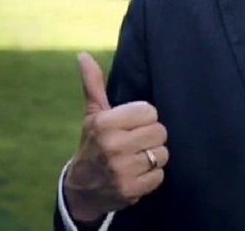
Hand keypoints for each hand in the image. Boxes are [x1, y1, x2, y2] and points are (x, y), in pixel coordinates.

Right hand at [63, 52, 168, 222]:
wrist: (82, 188)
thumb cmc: (93, 143)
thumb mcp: (93, 114)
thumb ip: (93, 84)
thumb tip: (83, 55)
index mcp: (105, 123)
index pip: (151, 111)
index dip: (144, 118)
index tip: (131, 125)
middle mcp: (113, 145)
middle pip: (160, 132)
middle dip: (151, 137)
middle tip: (135, 142)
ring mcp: (122, 170)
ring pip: (162, 153)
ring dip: (153, 156)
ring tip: (136, 157)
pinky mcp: (131, 190)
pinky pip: (160, 175)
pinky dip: (151, 176)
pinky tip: (137, 174)